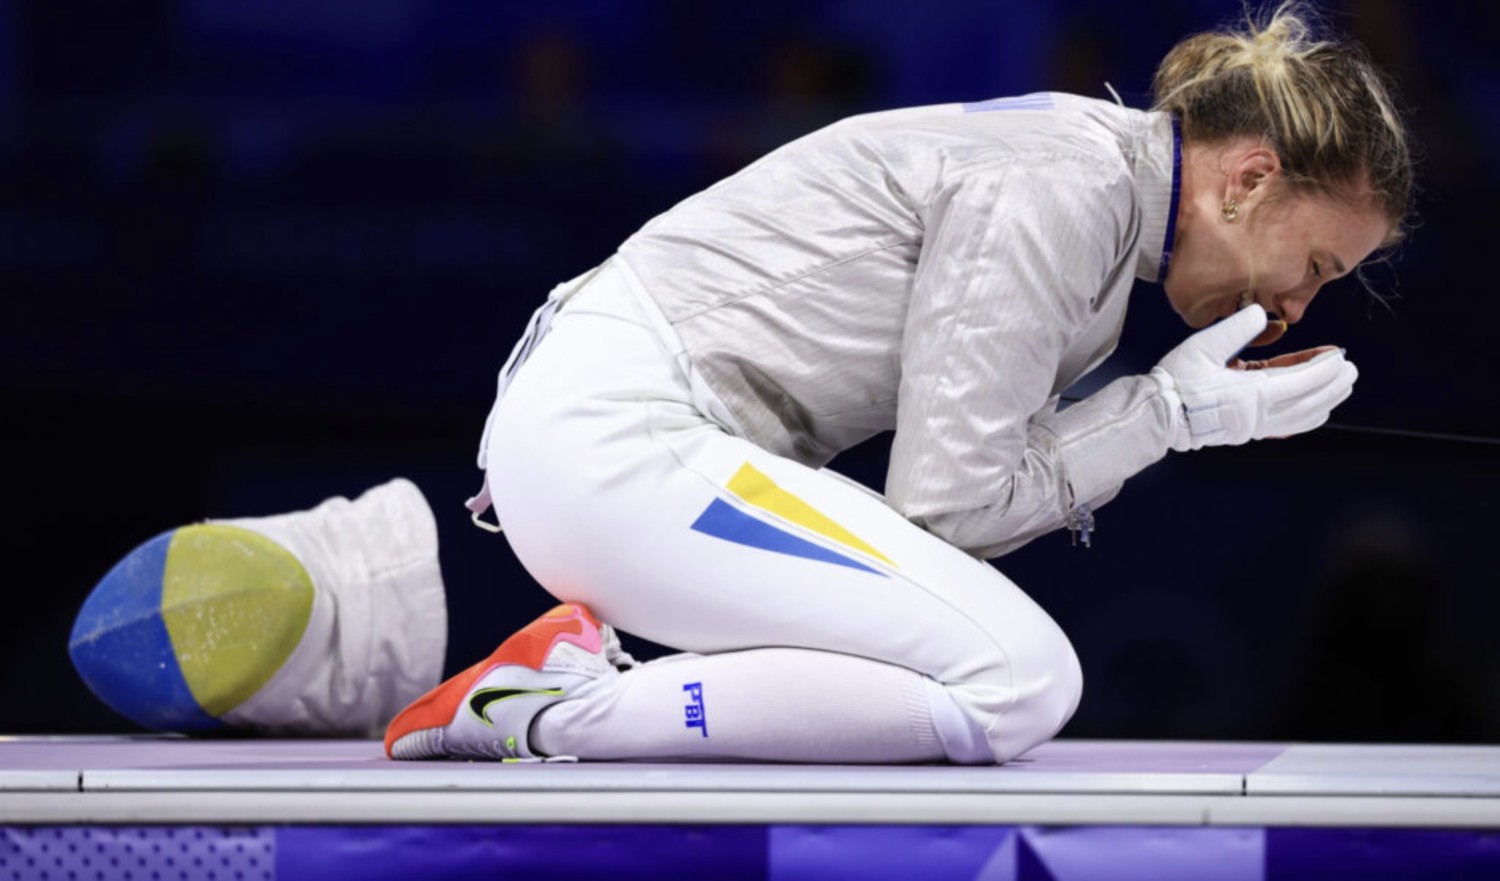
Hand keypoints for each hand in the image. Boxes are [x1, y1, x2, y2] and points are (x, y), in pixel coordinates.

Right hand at [1151, 305, 1357, 451]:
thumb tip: (1260, 312)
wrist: (1158, 413)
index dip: (1325, 368)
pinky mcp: (1248, 430)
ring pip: (1303, 417)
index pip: (1302, 381)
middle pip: (1310, 403)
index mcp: (1253, 394)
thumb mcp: (1203, 346)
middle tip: (1351, 369)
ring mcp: (1255, 426)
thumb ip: (1235, 328)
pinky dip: (1307, 416)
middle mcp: (1260, 415)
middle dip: (1334, 385)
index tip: (1341, 355)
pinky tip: (1315, 409)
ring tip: (1340, 387)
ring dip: (1326, 401)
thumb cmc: (1178, 380)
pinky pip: (1288, 426)